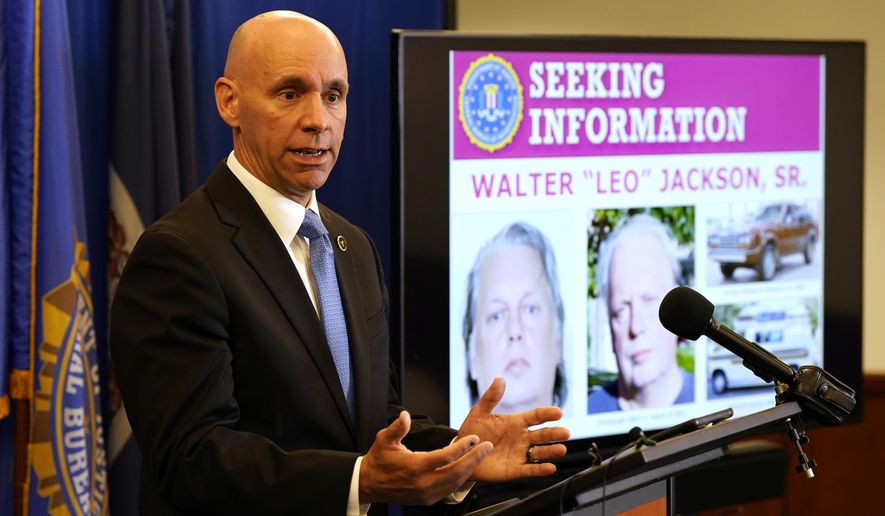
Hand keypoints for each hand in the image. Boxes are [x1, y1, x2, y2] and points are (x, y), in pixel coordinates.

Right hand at [359, 411, 492, 504]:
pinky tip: (467, 469)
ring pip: (455, 482)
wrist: (369, 484)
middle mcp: (423, 482)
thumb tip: (405, 415)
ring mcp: (426, 493)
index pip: (445, 457)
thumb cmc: (379, 461)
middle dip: (474, 458)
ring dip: (470, 469)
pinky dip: (461, 479)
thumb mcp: (384, 440)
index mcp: (415, 466)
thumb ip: (397, 427)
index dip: (462, 447)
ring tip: (481, 456)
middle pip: (457, 471)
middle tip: (487, 447)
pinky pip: (449, 489)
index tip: (474, 438)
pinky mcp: (427, 499)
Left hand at [458, 377, 569, 481]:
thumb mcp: (479, 412)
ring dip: (551, 451)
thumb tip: (500, 379)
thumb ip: (490, 397)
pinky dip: (541, 470)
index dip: (547, 414)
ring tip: (561, 449)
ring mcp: (520, 453)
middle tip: (566, 432)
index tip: (559, 412)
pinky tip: (550, 468)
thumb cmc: (472, 431)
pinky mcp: (515, 469)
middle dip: (554, 433)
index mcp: (516, 422)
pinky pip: (530, 470)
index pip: (536, 416)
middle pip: (543, 435)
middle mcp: (522, 438)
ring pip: (540, 452)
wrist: (463, 453)